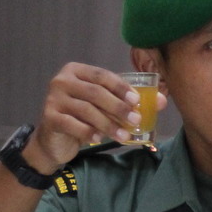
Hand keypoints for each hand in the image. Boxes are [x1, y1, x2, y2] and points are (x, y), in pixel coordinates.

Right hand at [24, 63, 168, 172]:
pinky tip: (99, 139)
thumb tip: (162, 101)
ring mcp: (53, 98)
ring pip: (87, 110)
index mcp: (76, 71)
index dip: (122, 88)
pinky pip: (73, 125)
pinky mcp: (49, 117)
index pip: (103, 75)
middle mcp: (61, 81)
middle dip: (119, 107)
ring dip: (108, 124)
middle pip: (95, 92)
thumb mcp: (106, 106)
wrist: (55, 139)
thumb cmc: (84, 117)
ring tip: (124, 135)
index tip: (138, 101)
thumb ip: (129, 101)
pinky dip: (89, 132)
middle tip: (136, 120)